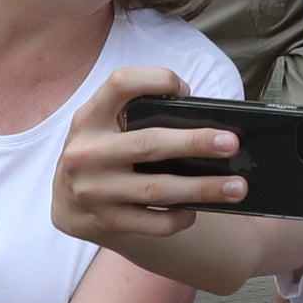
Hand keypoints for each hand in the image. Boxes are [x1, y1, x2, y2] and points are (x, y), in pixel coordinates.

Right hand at [54, 69, 241, 243]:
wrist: (66, 203)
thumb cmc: (101, 152)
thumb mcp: (104, 126)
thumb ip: (136, 114)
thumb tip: (203, 121)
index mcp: (89, 118)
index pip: (120, 84)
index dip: (156, 80)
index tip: (186, 90)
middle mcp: (86, 153)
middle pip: (148, 144)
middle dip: (194, 142)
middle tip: (232, 143)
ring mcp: (93, 191)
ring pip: (156, 189)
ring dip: (202, 188)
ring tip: (237, 187)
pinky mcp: (104, 222)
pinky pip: (152, 223)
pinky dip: (179, 217)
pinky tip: (196, 210)